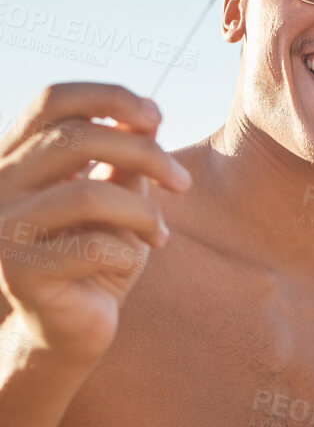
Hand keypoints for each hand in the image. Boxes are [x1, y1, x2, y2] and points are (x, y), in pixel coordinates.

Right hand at [0, 83, 189, 363]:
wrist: (70, 330)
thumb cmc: (96, 259)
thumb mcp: (117, 201)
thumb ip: (124, 160)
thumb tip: (146, 116)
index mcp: (18, 158)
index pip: (52, 101)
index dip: (108, 96)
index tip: (157, 116)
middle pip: (78, 139)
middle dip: (146, 154)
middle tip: (182, 181)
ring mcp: (2, 227)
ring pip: (90, 195)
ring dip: (144, 213)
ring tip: (160, 235)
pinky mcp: (19, 271)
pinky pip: (95, 247)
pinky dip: (128, 253)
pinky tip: (128, 265)